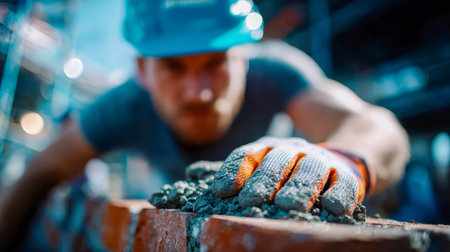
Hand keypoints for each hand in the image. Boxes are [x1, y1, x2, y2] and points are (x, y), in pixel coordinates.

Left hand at [211, 137, 372, 214]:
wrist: (343, 156)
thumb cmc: (290, 168)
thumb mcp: (262, 162)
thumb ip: (232, 169)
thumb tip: (191, 173)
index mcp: (269, 148)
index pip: (247, 154)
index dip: (234, 170)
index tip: (221, 190)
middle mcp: (293, 151)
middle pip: (276, 161)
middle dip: (262, 180)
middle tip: (250, 201)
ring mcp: (321, 161)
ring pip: (310, 170)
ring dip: (299, 187)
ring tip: (288, 205)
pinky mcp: (348, 176)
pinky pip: (345, 184)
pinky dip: (339, 195)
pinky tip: (332, 209)